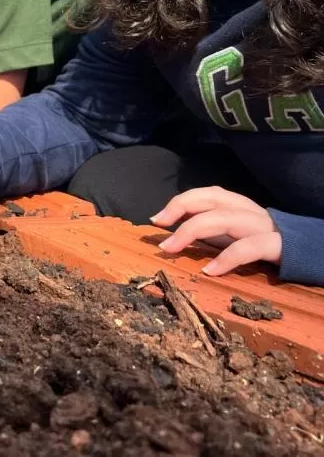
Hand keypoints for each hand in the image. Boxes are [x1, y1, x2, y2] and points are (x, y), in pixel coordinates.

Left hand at [151, 186, 281, 275]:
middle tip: (159, 226)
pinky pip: (248, 248)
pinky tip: (210, 271)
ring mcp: (262, 226)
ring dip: (192, 231)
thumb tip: (175, 233)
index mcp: (237, 205)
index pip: (205, 194)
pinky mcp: (276, 246)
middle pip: (211, 199)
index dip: (179, 203)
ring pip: (224, 218)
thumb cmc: (266, 243)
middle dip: (180, 208)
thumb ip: (211, 230)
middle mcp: (248, 210)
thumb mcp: (234, 234)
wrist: (313, 251)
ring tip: (170, 248)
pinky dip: (226, 258)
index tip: (157, 219)